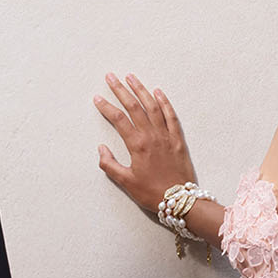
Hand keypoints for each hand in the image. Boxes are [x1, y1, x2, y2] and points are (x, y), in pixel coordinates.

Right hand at [95, 74, 194, 213]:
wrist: (180, 200)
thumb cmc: (152, 193)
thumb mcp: (126, 182)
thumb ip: (110, 165)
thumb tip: (101, 149)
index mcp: (137, 145)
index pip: (118, 120)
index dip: (106, 107)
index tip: (98, 98)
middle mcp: (152, 136)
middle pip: (134, 107)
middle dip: (121, 90)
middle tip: (111, 77)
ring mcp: (166, 135)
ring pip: (153, 106)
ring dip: (141, 90)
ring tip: (131, 77)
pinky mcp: (178, 139)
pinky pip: (171, 116)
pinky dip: (165, 102)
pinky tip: (158, 92)